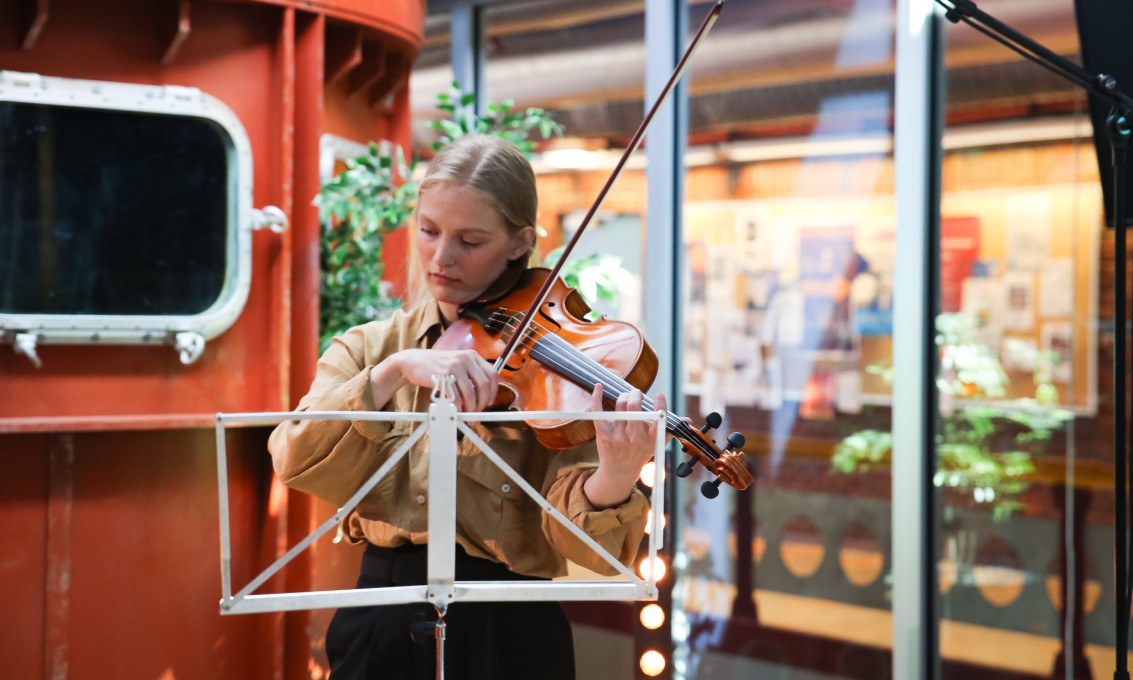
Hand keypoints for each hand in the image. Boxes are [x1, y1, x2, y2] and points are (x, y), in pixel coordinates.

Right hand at [373, 348, 497, 411]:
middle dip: (482, 403)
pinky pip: (456, 396)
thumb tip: (482, 397)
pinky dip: (457, 407)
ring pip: (470, 393)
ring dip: (470, 409)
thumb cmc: (435, 366)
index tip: (490, 402)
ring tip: (466, 416)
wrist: (411, 361)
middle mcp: (466, 358)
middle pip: (484, 385)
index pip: (492, 374)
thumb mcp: (456, 363)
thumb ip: (470, 376)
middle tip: (477, 413)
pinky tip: (455, 411)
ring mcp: (455, 366)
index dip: (493, 391)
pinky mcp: (444, 375)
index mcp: (472, 355)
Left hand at [583, 384, 667, 508]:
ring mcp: (618, 435)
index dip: (660, 405)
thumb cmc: (641, 452)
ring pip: (620, 405)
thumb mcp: (658, 443)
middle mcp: (635, 437)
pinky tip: (599, 387)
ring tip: (627, 398)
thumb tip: (688, 421)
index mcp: (652, 438)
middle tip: (637, 393)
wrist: (619, 471)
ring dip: (624, 396)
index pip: (659, 419)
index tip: (659, 396)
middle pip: (633, 407)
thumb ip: (672, 429)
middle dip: (636, 394)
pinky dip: (597, 397)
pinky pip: (598, 411)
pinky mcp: (603, 434)